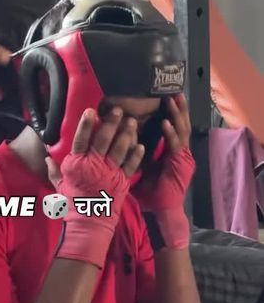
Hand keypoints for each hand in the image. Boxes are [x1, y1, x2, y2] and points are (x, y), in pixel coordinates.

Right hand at [46, 107, 144, 267]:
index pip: (80, 139)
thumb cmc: (72, 204)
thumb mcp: (60, 186)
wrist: (89, 224)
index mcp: (78, 164)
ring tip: (132, 122)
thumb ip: (54, 170)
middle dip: (111, 123)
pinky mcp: (122, 181)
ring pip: (120, 149)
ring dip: (126, 134)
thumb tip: (46, 158)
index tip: (90, 111)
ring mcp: (109, 172)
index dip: (85, 125)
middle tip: (118, 111)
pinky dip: (136, 155)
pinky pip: (131, 165)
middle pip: (103, 140)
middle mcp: (94, 165)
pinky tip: (140, 145)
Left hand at [133, 94, 194, 211]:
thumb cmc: (150, 191)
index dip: (173, 112)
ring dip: (176, 115)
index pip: (174, 126)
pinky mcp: (180, 165)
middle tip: (175, 92)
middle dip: (179, 108)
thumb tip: (120, 137)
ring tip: (172, 100)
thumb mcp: (142, 166)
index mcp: (172, 151)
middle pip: (181, 125)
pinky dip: (171, 134)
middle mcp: (180, 152)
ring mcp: (182, 158)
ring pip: (181, 131)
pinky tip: (165, 123)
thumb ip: (136, 151)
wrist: (161, 210)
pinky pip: (176, 146)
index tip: (168, 97)